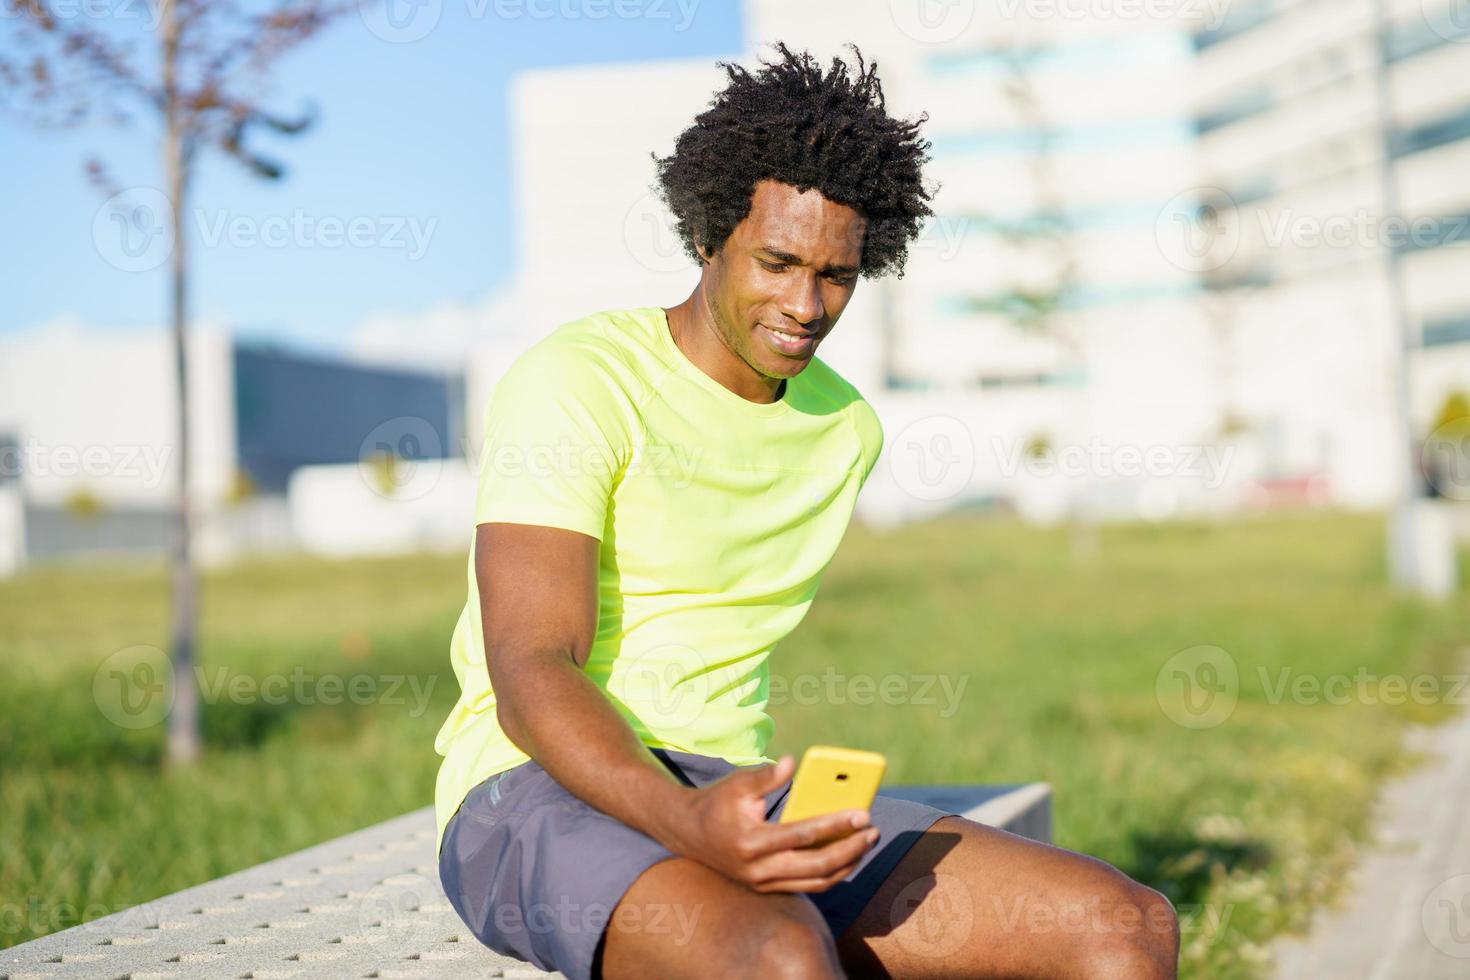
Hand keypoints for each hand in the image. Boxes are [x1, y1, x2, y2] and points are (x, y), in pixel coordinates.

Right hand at [662, 754, 880, 892]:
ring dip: (845, 865)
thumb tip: (792, 763)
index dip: (835, 826)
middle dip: (850, 850)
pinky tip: (847, 856)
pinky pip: (807, 886)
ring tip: (865, 844)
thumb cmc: (718, 803)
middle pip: (816, 867)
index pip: (803, 836)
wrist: (688, 834)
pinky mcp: (767, 888)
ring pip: (815, 883)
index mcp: (751, 841)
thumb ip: (766, 776)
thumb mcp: (737, 784)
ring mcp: (763, 883)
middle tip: (873, 832)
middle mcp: (758, 869)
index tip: (862, 815)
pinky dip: (830, 874)